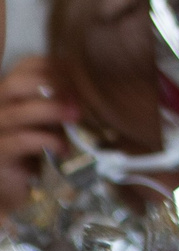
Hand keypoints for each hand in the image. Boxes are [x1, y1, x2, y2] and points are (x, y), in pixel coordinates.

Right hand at [0, 56, 73, 213]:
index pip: (26, 66)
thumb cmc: (36, 144)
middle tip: (76, 97)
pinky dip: (46, 141)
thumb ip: (64, 100)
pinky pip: (20, 141)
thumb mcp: (51, 117)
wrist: (14, 184)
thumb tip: (96, 86)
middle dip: (50, 84)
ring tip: (76, 117)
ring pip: (17, 113)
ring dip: (52, 111)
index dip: (55, 66)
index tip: (79, 75)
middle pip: (15, 83)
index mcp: (11, 92)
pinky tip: (64, 148)